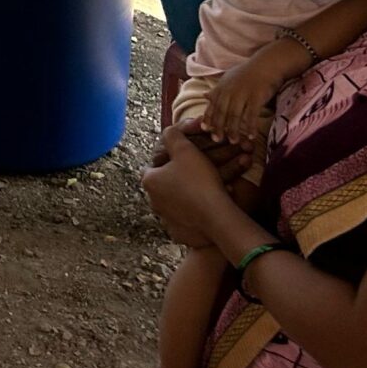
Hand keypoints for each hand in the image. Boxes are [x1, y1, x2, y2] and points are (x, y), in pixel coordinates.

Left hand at [142, 125, 235, 249]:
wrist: (216, 218)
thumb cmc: (199, 180)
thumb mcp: (186, 150)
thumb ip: (173, 136)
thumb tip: (167, 132)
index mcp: (149, 181)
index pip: (153, 165)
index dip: (167, 159)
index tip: (182, 158)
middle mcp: (153, 202)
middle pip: (165, 185)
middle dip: (180, 178)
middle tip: (198, 173)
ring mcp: (166, 221)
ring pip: (177, 203)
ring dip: (188, 195)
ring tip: (207, 188)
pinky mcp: (181, 235)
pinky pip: (187, 220)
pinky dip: (196, 213)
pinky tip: (210, 206)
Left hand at [205, 51, 289, 149]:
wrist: (267, 64)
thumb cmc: (248, 73)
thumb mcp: (229, 79)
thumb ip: (217, 90)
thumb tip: (204, 95)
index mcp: (222, 87)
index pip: (212, 105)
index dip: (208, 117)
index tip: (205, 130)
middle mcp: (230, 90)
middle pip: (221, 112)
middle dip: (218, 127)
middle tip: (217, 140)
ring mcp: (243, 93)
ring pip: (235, 115)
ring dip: (233, 130)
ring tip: (233, 141)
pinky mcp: (256, 96)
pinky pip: (252, 114)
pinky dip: (250, 126)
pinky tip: (250, 136)